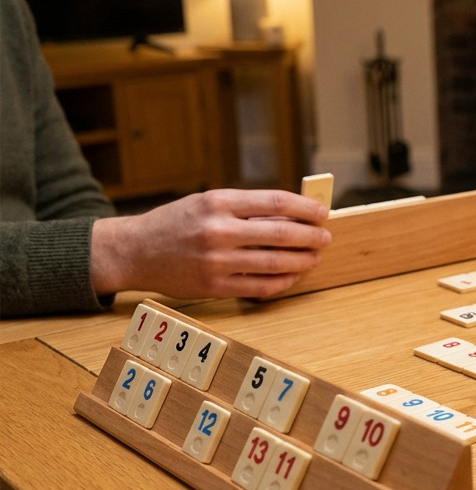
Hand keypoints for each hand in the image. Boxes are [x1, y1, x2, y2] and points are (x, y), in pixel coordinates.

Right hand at [91, 189, 331, 298]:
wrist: (135, 251)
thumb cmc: (177, 223)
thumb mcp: (208, 203)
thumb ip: (247, 208)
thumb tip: (294, 214)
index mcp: (218, 202)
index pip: (276, 202)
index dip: (306, 208)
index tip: (322, 213)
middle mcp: (218, 230)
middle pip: (281, 234)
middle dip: (311, 237)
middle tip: (325, 238)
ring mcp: (216, 261)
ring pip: (275, 263)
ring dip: (302, 261)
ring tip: (314, 257)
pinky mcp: (214, 287)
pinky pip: (260, 287)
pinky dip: (283, 282)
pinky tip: (292, 276)